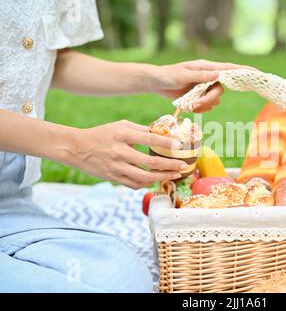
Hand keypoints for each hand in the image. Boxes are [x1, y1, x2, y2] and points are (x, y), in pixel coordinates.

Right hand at [70, 120, 187, 188]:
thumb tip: (163, 133)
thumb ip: (141, 130)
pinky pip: (134, 184)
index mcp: (122, 135)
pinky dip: (147, 183)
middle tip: (182, 166)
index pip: (149, 139)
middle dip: (169, 165)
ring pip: (143, 177)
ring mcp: (116, 167)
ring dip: (161, 177)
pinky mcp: (113, 178)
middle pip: (149, 162)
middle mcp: (119, 152)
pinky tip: (156, 179)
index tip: (179, 146)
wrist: (77, 148)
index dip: (166, 143)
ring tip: (174, 174)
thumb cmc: (103, 134)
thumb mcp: (121, 126)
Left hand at [151, 60, 254, 112]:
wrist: (156, 82)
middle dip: (209, 100)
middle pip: (219, 91)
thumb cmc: (167, 75)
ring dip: (203, 106)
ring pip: (214, 100)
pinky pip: (207, 105)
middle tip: (195, 105)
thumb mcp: (183, 74)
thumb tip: (218, 74)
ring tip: (188, 106)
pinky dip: (199, 108)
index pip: (228, 69)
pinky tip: (189, 107)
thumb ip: (200, 75)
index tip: (256, 73)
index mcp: (206, 67)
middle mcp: (208, 76)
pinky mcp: (199, 96)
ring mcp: (204, 87)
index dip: (243, 71)